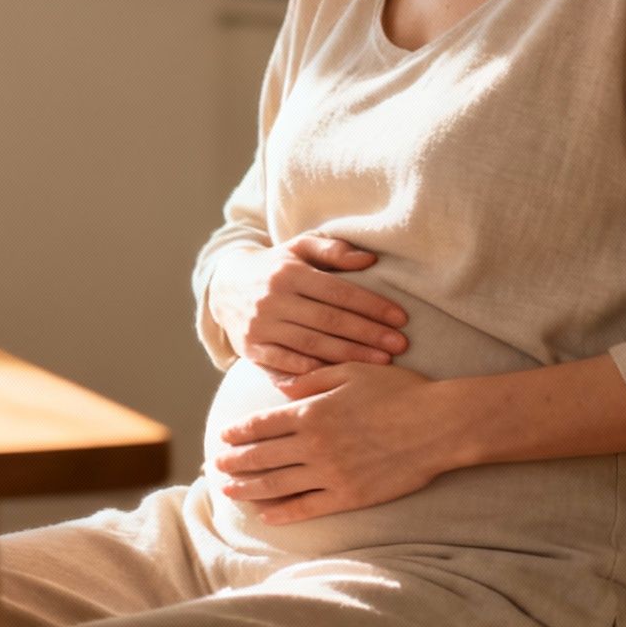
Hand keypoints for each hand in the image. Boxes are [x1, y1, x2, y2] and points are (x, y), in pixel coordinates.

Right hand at [207, 234, 408, 376]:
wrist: (224, 287)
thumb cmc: (275, 267)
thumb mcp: (298, 249)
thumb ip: (332, 250)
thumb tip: (369, 259)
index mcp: (289, 272)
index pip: (338, 291)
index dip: (372, 305)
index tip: (401, 318)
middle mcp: (273, 299)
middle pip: (329, 321)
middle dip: (368, 334)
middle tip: (400, 345)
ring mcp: (260, 326)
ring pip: (311, 345)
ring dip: (349, 356)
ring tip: (382, 362)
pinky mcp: (250, 349)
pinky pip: (284, 365)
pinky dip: (312, 372)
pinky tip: (339, 377)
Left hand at [211, 362, 451, 523]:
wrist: (438, 425)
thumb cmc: (398, 391)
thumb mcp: (351, 373)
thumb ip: (311, 380)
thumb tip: (279, 387)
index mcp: (311, 412)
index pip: (262, 424)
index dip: (238, 432)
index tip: (223, 436)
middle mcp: (314, 445)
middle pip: (261, 457)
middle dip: (233, 462)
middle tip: (213, 467)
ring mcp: (330, 474)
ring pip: (277, 485)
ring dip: (247, 489)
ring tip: (228, 491)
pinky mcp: (349, 496)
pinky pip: (307, 508)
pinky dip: (282, 512)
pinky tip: (265, 514)